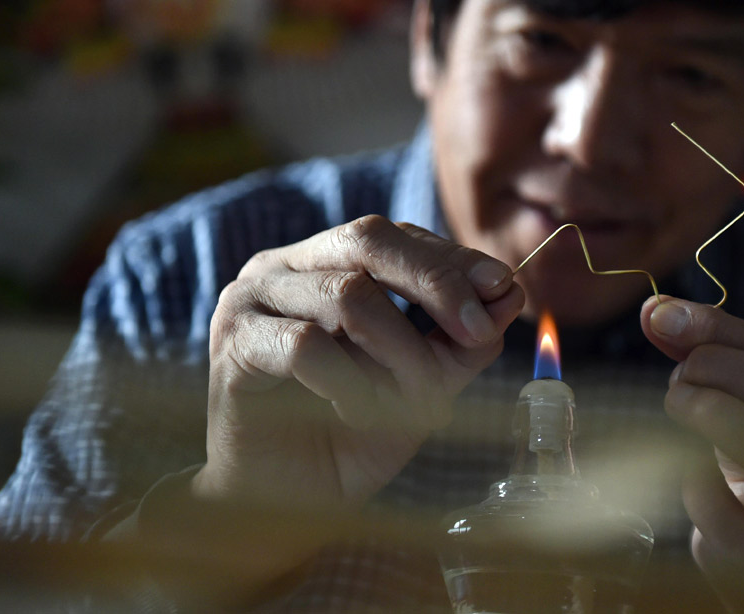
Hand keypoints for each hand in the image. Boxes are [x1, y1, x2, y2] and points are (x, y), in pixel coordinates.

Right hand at [197, 216, 523, 512]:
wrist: (281, 504)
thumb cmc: (347, 437)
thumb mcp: (421, 386)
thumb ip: (458, 342)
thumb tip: (509, 294)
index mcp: (326, 262)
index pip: (397, 238)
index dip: (452, 260)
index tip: (504, 287)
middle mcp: (285, 267)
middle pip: (369, 241)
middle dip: (435, 284)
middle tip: (475, 332)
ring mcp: (251, 299)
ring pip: (346, 296)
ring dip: (399, 353)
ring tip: (415, 403)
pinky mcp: (234, 343)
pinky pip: (306, 345)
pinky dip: (350, 383)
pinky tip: (360, 413)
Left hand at [640, 296, 743, 602]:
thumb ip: (718, 353)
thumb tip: (655, 310)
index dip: (730, 335)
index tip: (667, 318)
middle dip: (721, 368)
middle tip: (678, 374)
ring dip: (708, 411)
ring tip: (677, 402)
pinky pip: (722, 503)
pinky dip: (691, 476)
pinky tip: (688, 470)